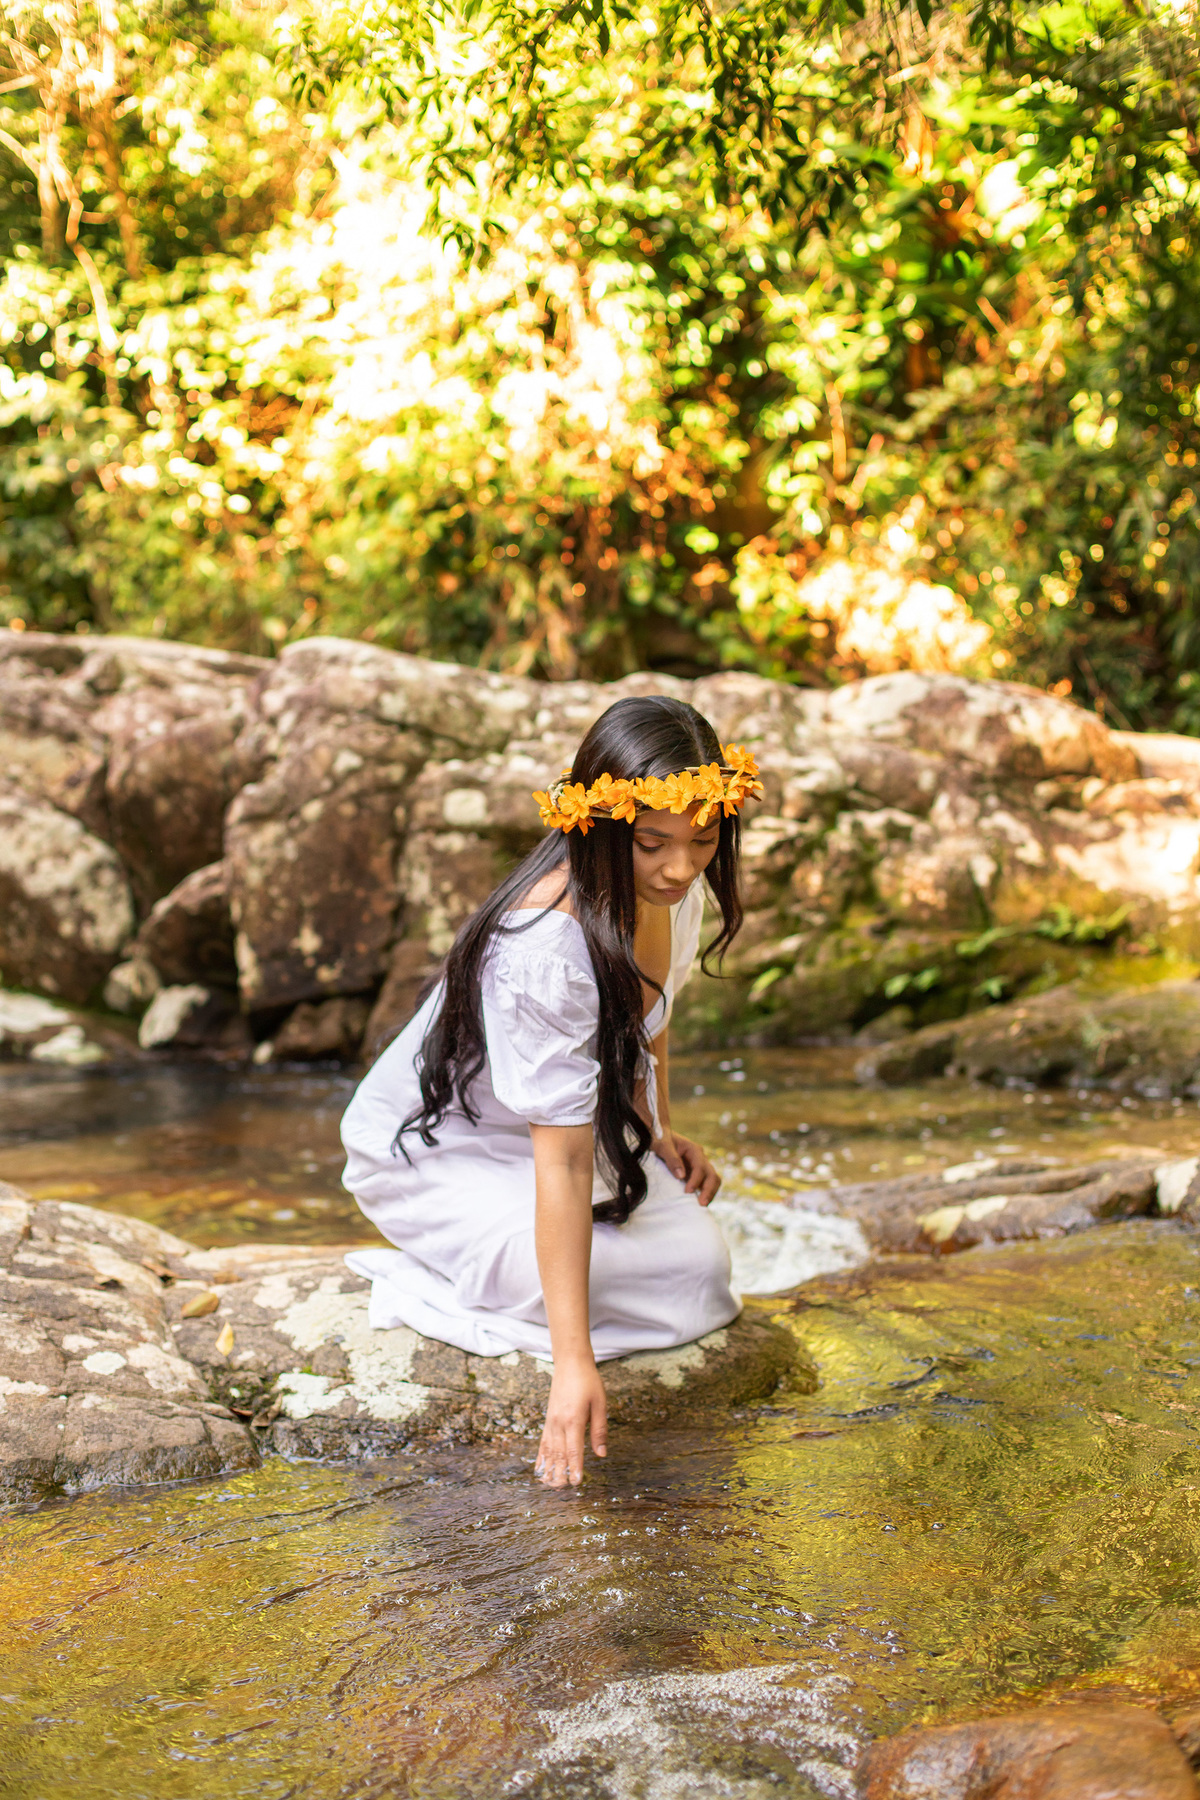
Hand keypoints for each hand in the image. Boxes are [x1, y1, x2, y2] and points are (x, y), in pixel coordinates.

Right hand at [535, 1359, 607, 1487]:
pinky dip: (541, 1457)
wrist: (570, 1363)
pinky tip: (541, 1469)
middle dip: (560, 1473)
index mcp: (574, 1419)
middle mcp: (559, 1423)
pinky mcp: (548, 1420)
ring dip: (550, 1469)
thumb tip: (601, 1454)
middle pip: (558, 1453)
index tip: (576, 1482)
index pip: (574, 1449)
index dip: (575, 1467)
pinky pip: (543, 1442)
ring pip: (549, 1450)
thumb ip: (599, 1430)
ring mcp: (551, 1422)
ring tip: (550, 1485)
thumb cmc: (588, 1382)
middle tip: (563, 1489)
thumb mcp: (600, 1403)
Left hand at [652, 1129, 721, 1206]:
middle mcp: (700, 1159)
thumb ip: (672, 1158)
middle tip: (702, 1204)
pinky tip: (697, 1204)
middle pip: (712, 1175)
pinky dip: (704, 1194)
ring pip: (712, 1181)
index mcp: (694, 1150)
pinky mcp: (695, 1175)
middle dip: (709, 1190)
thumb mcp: (662, 1145)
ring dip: (709, 1194)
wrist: (657, 1137)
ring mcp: (699, 1168)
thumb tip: (681, 1176)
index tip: (687, 1191)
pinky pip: (705, 1185)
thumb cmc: (658, 1138)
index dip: (696, 1180)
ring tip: (702, 1206)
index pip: (700, 1167)